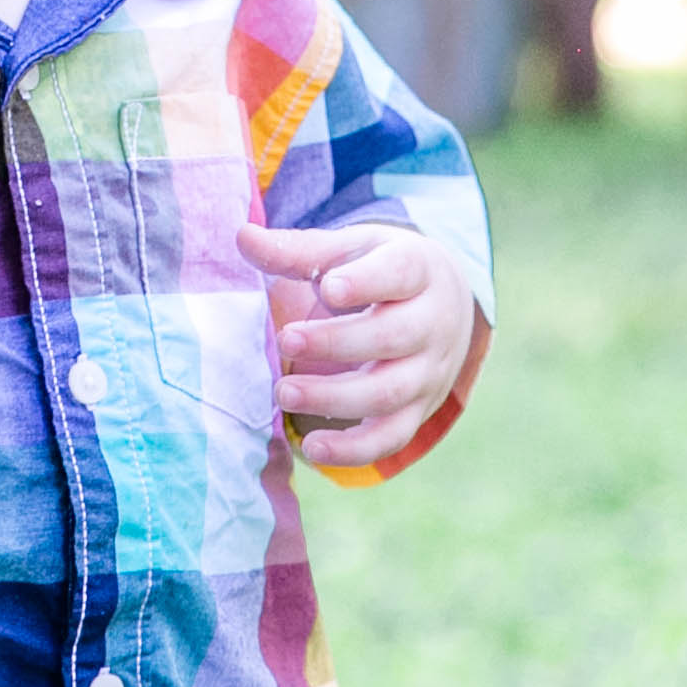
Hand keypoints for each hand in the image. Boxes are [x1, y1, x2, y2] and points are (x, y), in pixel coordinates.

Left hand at [235, 219, 476, 470]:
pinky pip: (391, 438)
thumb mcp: (351, 249)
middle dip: (337, 343)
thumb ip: (300, 250)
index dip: (366, 282)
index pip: (399, 274)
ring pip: (389, 392)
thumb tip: (242, 236)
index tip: (327, 287)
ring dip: (334, 397)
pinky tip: (312, 447)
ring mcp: (428, 372)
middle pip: (392, 337)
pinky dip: (354, 450)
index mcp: (417, 270)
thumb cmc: (381, 270)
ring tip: (284, 392)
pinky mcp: (417, 410)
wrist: (444, 303)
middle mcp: (432, 323)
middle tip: (286, 339)